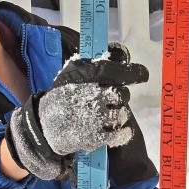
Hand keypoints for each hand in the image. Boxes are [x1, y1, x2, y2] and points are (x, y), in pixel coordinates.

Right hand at [4, 43, 147, 179]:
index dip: (131, 72)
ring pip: (122, 113)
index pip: (113, 71)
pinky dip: (123, 132)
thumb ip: (95, 64)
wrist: (46, 126)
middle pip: (121, 94)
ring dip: (120, 114)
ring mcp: (94, 117)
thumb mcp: (72, 74)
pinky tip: (120, 130)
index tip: (143, 74)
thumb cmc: (64, 97)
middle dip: (120, 97)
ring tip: (109, 115)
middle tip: (111, 101)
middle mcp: (91, 95)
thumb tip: (121, 52)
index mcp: (84, 77)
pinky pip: (120, 133)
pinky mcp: (95, 136)